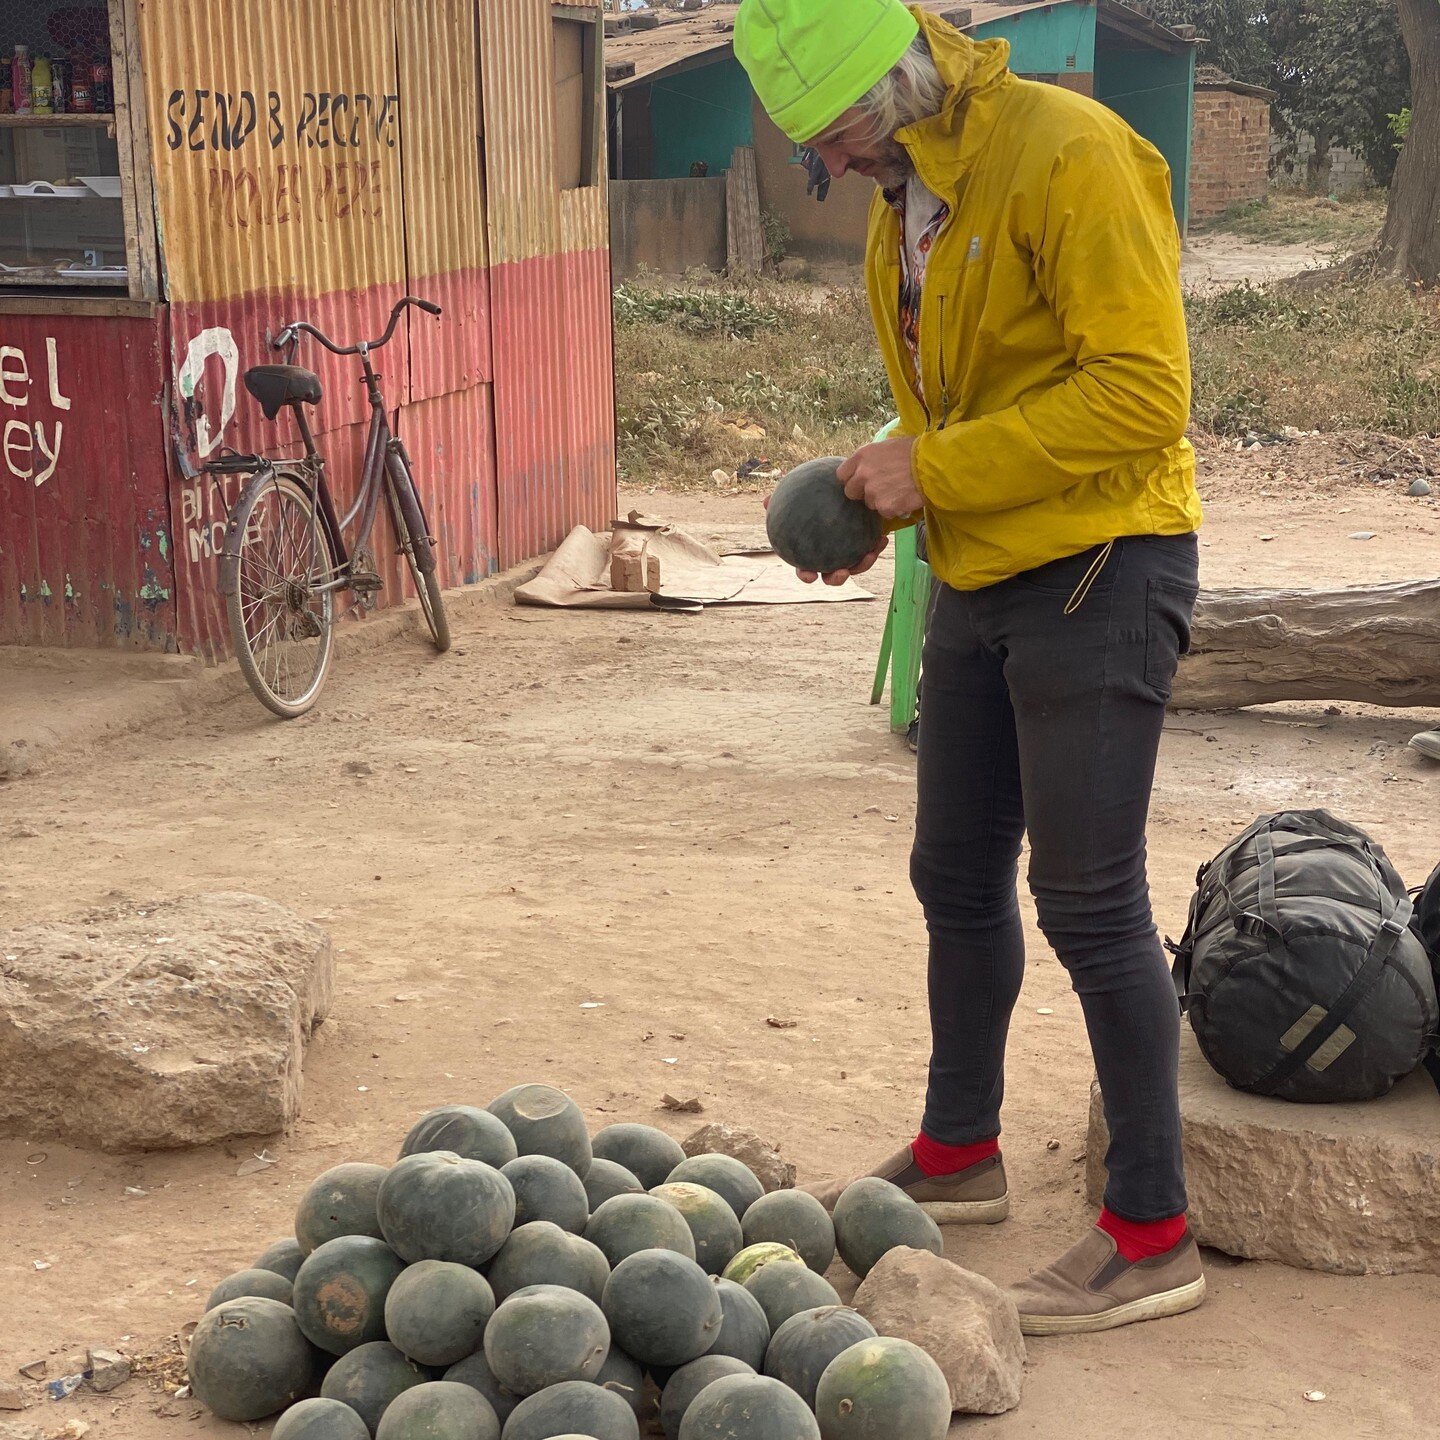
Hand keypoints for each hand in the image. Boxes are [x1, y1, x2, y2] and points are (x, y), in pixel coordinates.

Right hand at [763, 491, 889, 584]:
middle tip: (842, 572)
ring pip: (856, 567)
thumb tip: (765, 501)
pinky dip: (876, 546)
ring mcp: (849, 555)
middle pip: (832, 577)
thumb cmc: (811, 500)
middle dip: (837, 579)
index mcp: (811, 554)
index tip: (809, 575)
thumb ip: (781, 501)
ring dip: (863, 565)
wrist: (841, 496)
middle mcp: (830, 559)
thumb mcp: (797, 497)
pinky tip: (882, 538)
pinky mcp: (865, 547)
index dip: (805, 575)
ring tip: (870, 554)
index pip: (805, 569)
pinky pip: (871, 550)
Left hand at [837, 436, 922, 518]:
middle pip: (851, 492)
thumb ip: (871, 459)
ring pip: (870, 503)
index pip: (842, 475)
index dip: (851, 479)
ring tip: (898, 490)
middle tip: (880, 488)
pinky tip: (904, 497)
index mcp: (862, 456)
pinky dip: (894, 508)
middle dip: (862, 492)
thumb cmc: (914, 451)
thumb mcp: (887, 446)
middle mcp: (863, 475)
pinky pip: (885, 512)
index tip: (860, 481)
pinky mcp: (885, 507)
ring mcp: (873, 492)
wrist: (932, 464)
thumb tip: (865, 468)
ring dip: (881, 500)